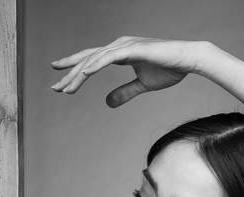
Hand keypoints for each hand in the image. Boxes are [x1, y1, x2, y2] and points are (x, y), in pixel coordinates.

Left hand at [50, 36, 206, 106]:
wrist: (187, 61)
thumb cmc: (169, 70)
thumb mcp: (143, 85)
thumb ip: (125, 92)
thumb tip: (107, 103)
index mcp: (120, 52)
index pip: (91, 59)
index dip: (74, 68)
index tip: (60, 78)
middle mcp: (118, 45)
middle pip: (87, 59)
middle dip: (70, 73)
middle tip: (55, 87)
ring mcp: (124, 45)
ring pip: (94, 59)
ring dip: (79, 73)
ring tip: (66, 87)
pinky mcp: (133, 49)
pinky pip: (109, 57)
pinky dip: (96, 64)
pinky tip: (84, 73)